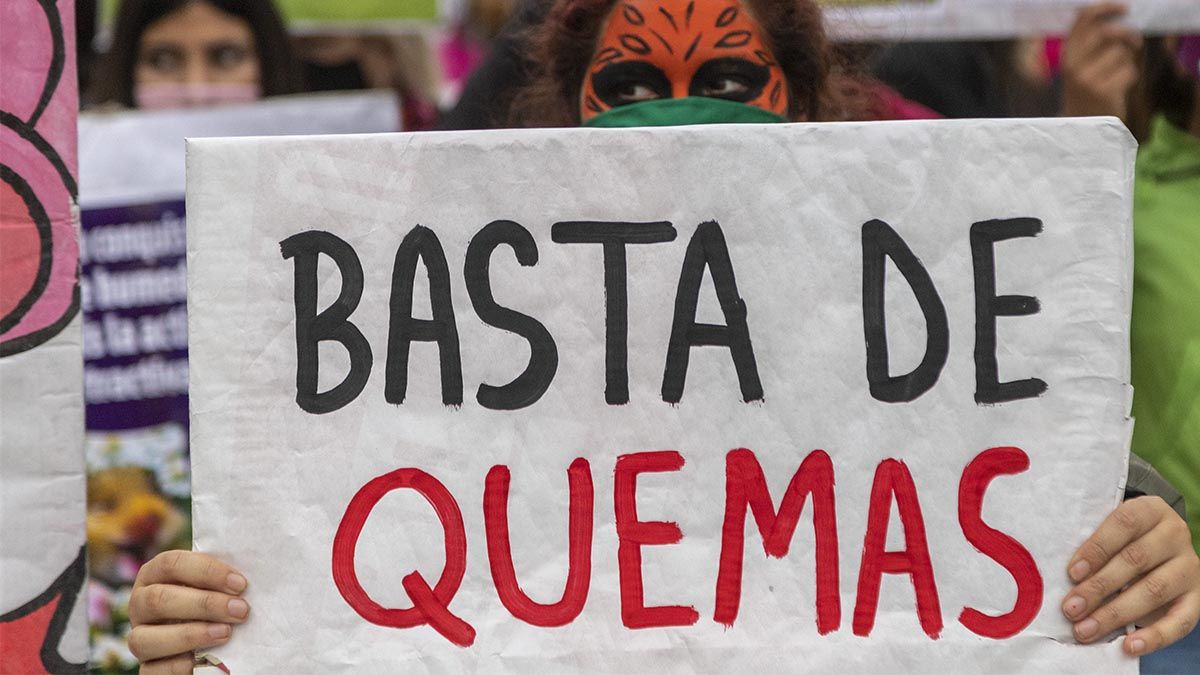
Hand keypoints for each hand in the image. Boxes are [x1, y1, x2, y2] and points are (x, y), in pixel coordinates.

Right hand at [128, 550, 249, 672]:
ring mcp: (139, 638)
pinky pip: (154, 670)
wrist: (203, 642)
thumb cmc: (214, 603)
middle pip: (159, 599)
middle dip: (205, 604)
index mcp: (154, 575)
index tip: (240, 584)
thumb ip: (220, 580)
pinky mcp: (147, 669)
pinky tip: (208, 659)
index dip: (207, 571)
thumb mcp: (213, 586)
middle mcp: (140, 604)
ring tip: (226, 633)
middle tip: (240, 610)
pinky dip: (182, 665)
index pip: (171, 564)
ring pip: (146, 637)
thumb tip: (242, 581)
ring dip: (191, 634)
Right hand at [1061, 2, 1142, 118]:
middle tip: (1135, 42)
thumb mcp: (1080, 66)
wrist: (1080, 127)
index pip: (1084, 19)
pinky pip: (1129, 71)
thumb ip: (1091, 44)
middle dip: (1128, 34)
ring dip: (1128, 61)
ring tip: (1119, 73)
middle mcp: (1073, 65)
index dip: (1106, 7)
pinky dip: (1130, 78)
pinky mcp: (1103, 92)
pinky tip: (1120, 88)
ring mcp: (1087, 79)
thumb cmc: (1086, 92)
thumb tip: (1118, 18)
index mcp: (1067, 55)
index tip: (1125, 8)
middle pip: (1108, 32)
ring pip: (1121, 53)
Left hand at [1062, 496, 1199, 654]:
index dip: (1096, 549)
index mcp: (1151, 510)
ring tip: (1086, 629)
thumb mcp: (1111, 530)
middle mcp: (1175, 535)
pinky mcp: (1196, 596)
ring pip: (1154, 590)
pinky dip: (1155, 636)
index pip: (1124, 524)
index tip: (1072, 573)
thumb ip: (1094, 546)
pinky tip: (1129, 646)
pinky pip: (1181, 620)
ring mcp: (1189, 566)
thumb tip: (1066, 579)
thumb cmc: (1122, 538)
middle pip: (1135, 560)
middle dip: (1099, 587)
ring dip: (1115, 613)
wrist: (1159, 543)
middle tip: (1071, 609)